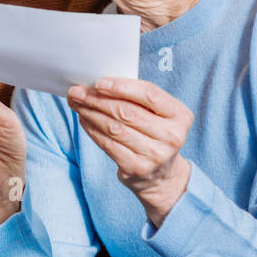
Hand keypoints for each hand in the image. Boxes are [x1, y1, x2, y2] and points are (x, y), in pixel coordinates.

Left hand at [67, 77, 192, 229]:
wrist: (162, 174)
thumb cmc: (155, 133)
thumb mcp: (158, 114)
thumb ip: (138, 98)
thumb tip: (98, 84)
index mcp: (180, 115)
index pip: (149, 94)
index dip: (122, 86)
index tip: (99, 82)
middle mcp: (171, 136)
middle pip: (127, 112)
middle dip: (97, 99)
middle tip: (77, 92)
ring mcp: (155, 155)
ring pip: (114, 128)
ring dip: (91, 113)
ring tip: (77, 104)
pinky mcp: (136, 168)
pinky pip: (108, 144)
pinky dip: (92, 129)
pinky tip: (84, 119)